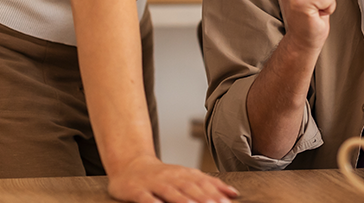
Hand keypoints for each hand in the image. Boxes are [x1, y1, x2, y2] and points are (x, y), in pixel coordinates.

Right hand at [107, 155, 237, 202]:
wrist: (131, 165)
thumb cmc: (162, 175)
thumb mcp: (186, 176)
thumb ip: (208, 184)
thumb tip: (233, 193)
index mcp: (184, 173)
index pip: (203, 182)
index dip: (215, 191)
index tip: (228, 202)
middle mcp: (170, 177)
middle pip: (189, 187)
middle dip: (204, 197)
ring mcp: (153, 183)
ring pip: (170, 192)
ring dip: (183, 200)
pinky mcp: (136, 191)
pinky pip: (145, 198)